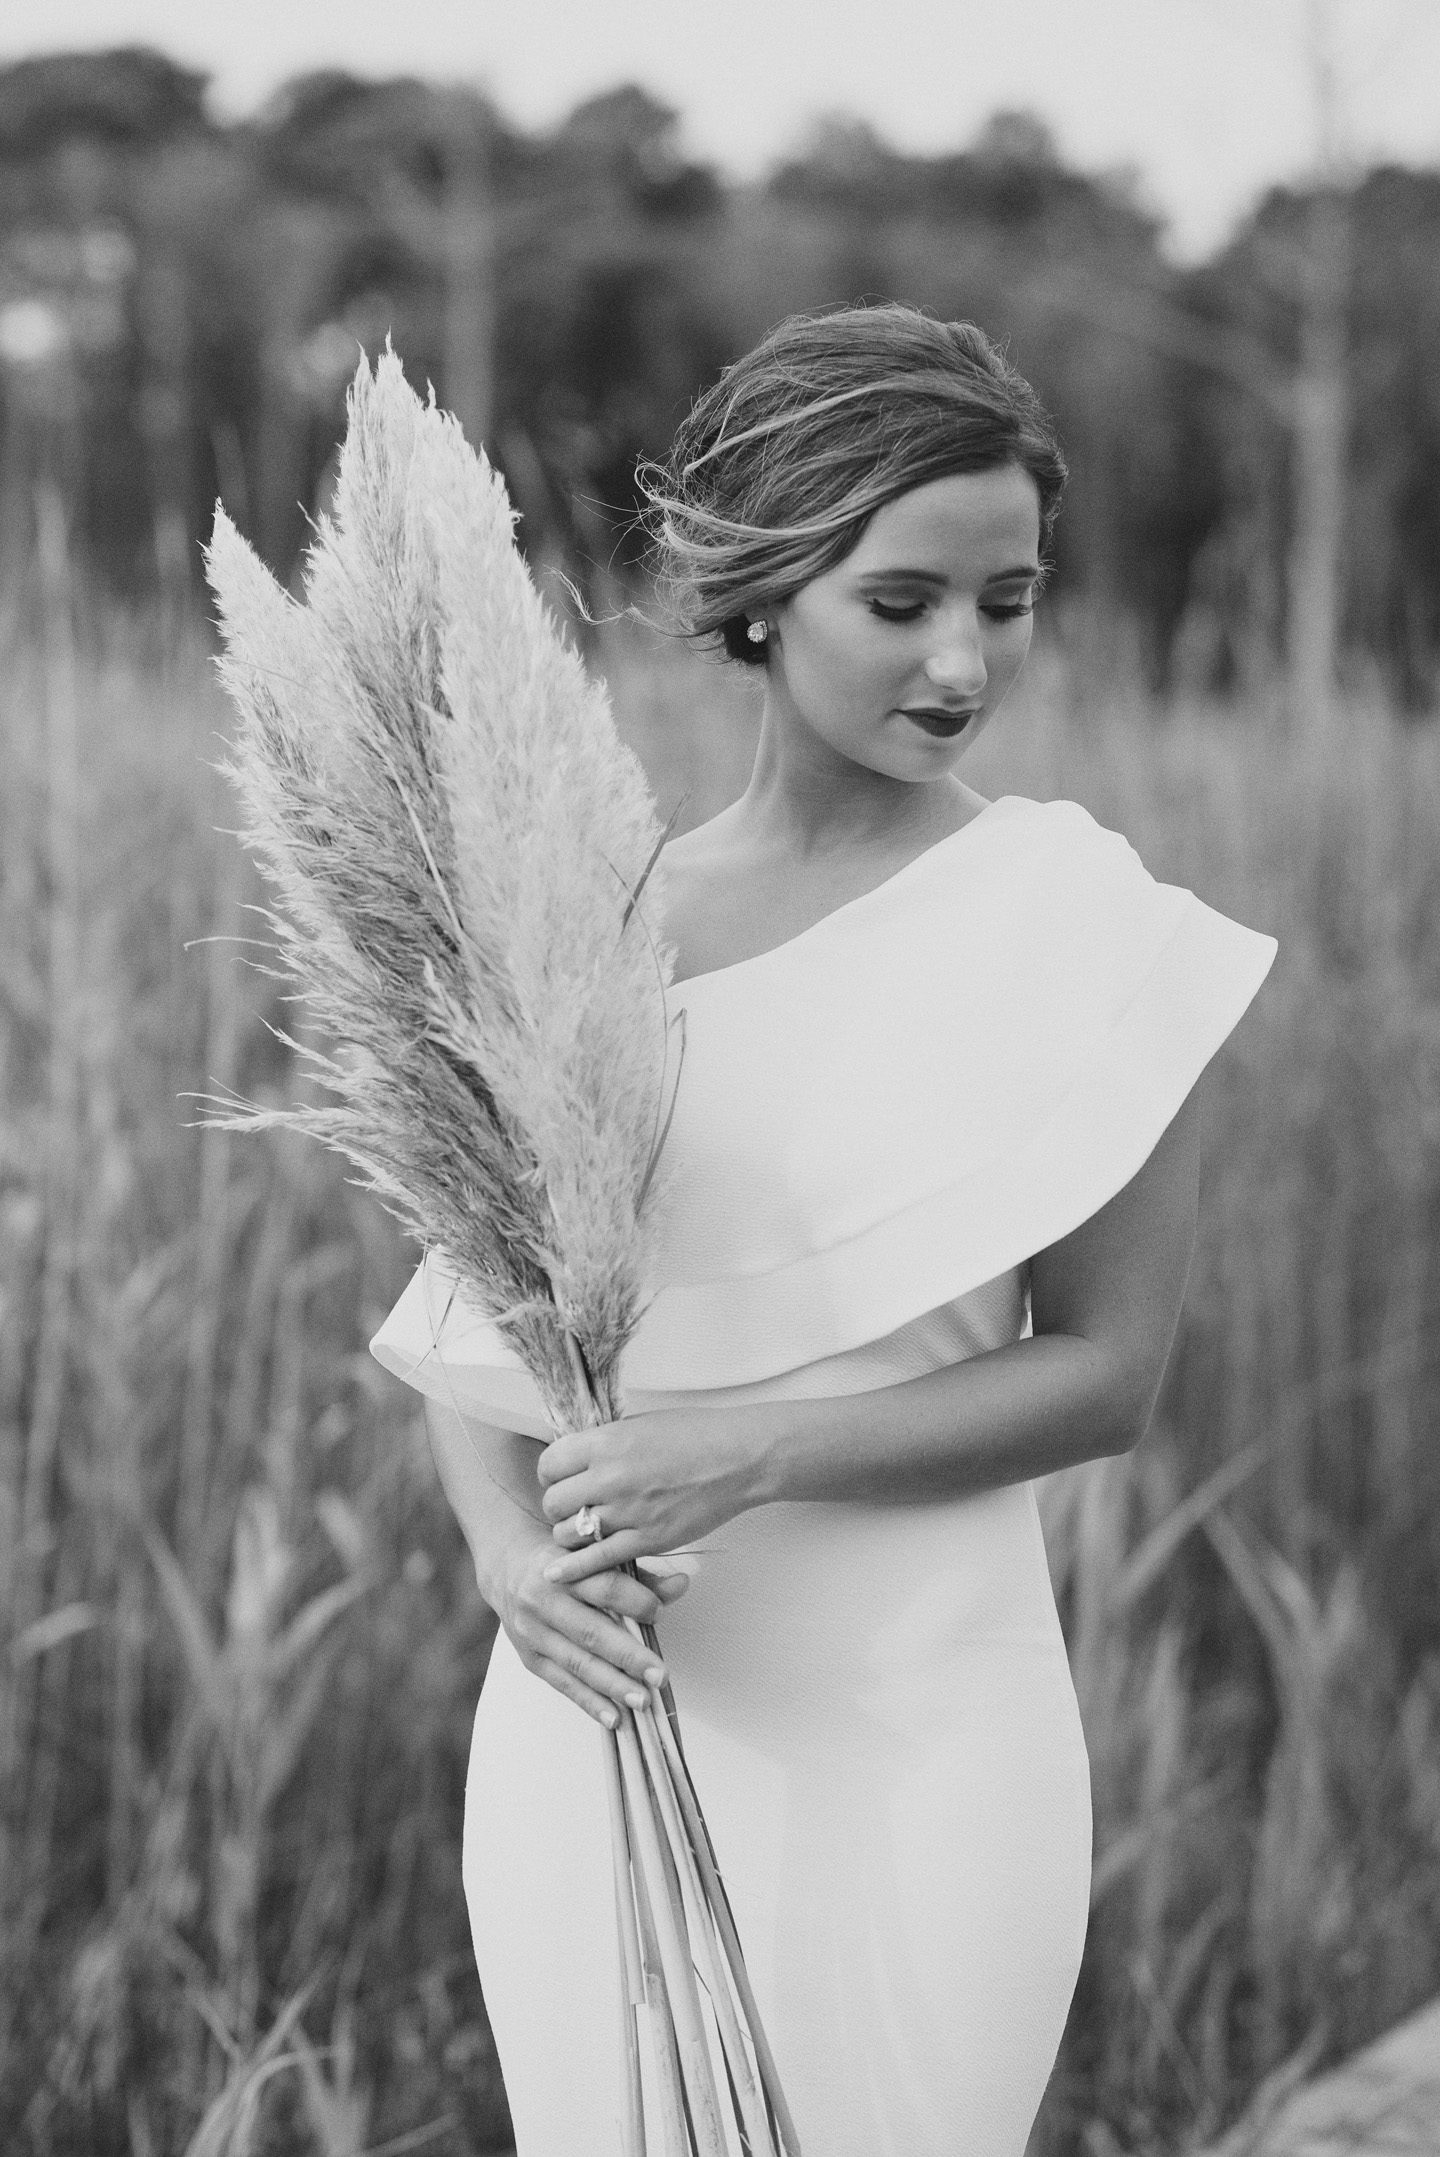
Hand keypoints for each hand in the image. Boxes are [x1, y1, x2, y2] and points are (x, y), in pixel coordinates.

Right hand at [492, 1528, 689, 1728]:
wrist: (506, 1566)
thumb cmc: (563, 1560)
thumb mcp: (594, 1556)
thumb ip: (638, 1574)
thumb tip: (680, 1585)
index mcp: (567, 1569)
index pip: (605, 1587)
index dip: (636, 1601)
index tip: (660, 1613)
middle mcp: (547, 1601)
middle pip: (591, 1632)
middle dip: (628, 1656)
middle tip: (658, 1675)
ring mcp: (535, 1632)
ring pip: (577, 1663)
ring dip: (612, 1686)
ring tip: (642, 1701)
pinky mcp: (530, 1657)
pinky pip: (562, 1683)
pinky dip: (589, 1702)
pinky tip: (614, 1718)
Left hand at [537, 1403, 768, 1584]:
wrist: (738, 1458)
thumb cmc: (697, 1435)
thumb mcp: (641, 1424)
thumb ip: (605, 1442)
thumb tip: (578, 1456)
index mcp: (606, 1442)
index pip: (549, 1464)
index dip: (550, 1473)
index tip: (558, 1478)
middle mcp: (610, 1477)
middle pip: (553, 1502)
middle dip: (558, 1505)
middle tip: (572, 1505)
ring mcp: (627, 1511)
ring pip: (568, 1534)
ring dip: (570, 1534)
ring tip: (583, 1529)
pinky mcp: (646, 1540)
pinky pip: (596, 1560)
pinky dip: (573, 1569)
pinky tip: (556, 1573)